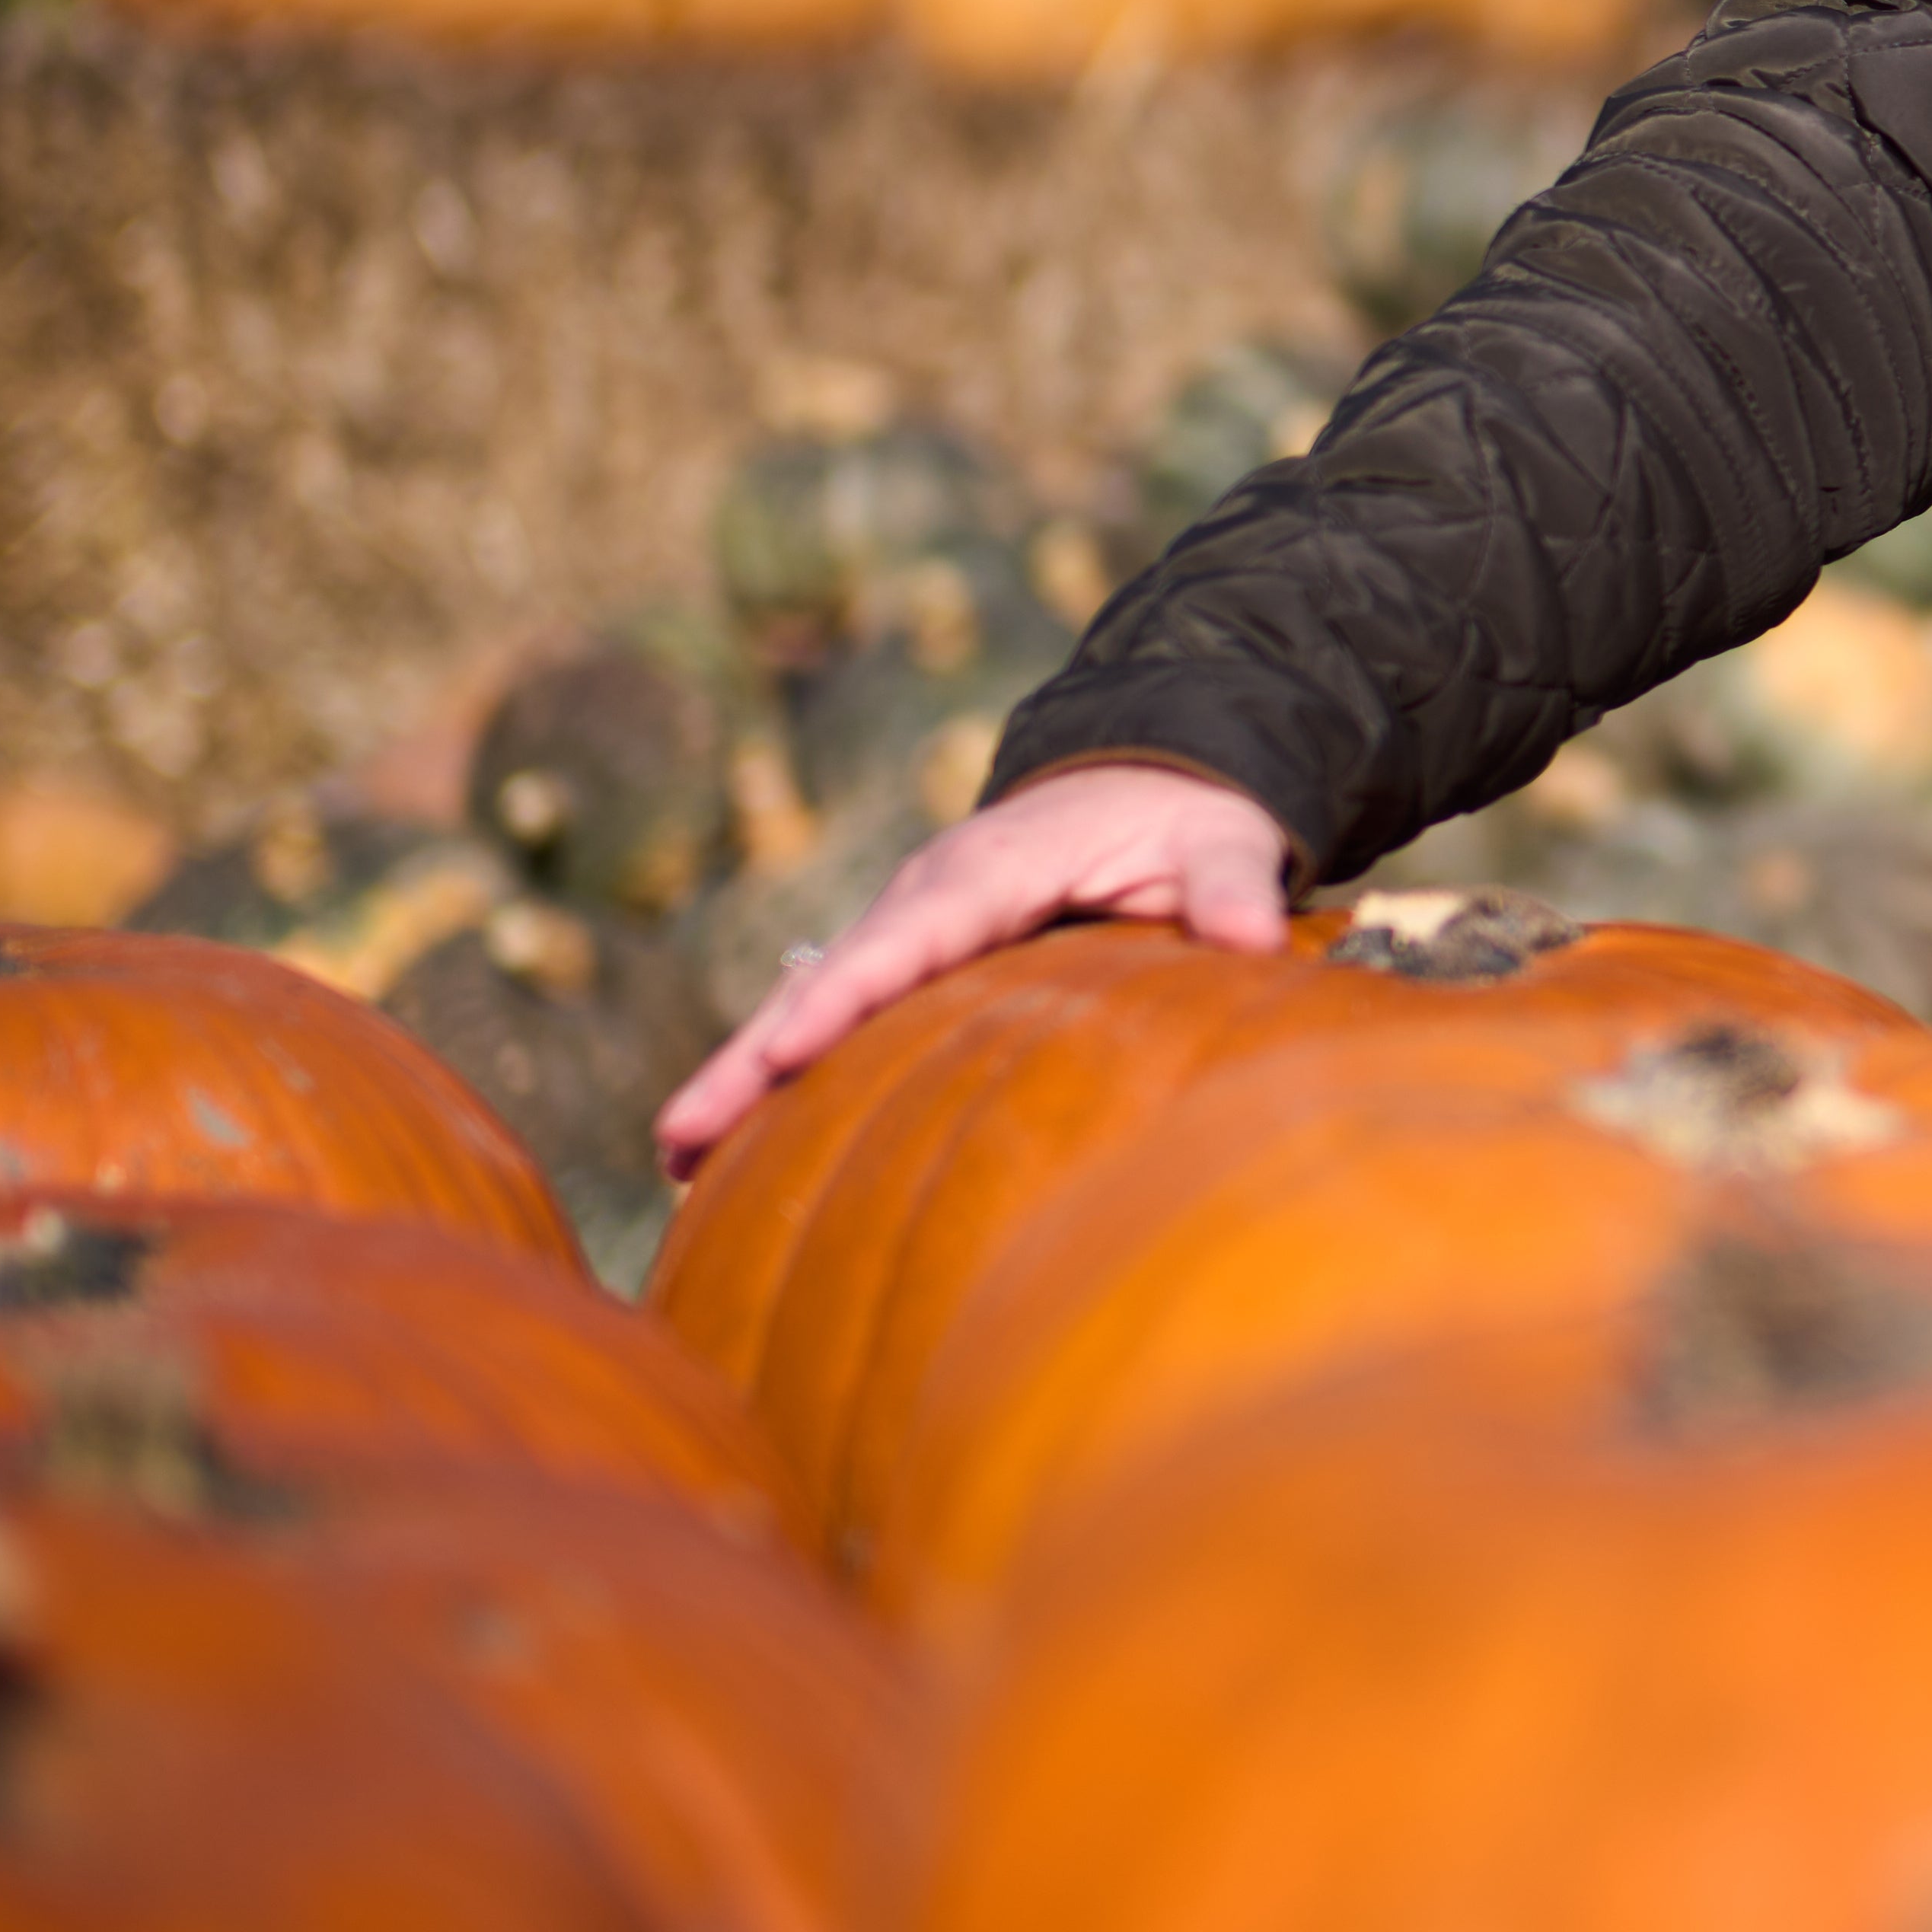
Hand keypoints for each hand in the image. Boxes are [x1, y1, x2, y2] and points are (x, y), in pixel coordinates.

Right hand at [651, 760, 1297, 1178]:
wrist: (1154, 772)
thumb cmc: (1187, 817)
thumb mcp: (1224, 841)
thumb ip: (1236, 887)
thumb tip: (1255, 939)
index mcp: (993, 866)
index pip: (910, 937)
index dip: (846, 994)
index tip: (786, 1052)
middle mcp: (930, 893)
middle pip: (826, 977)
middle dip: (751, 1055)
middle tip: (680, 1136)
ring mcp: (909, 923)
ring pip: (810, 998)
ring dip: (743, 1073)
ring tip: (676, 1159)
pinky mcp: (910, 955)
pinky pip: (835, 1008)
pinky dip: (780, 1068)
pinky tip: (733, 1145)